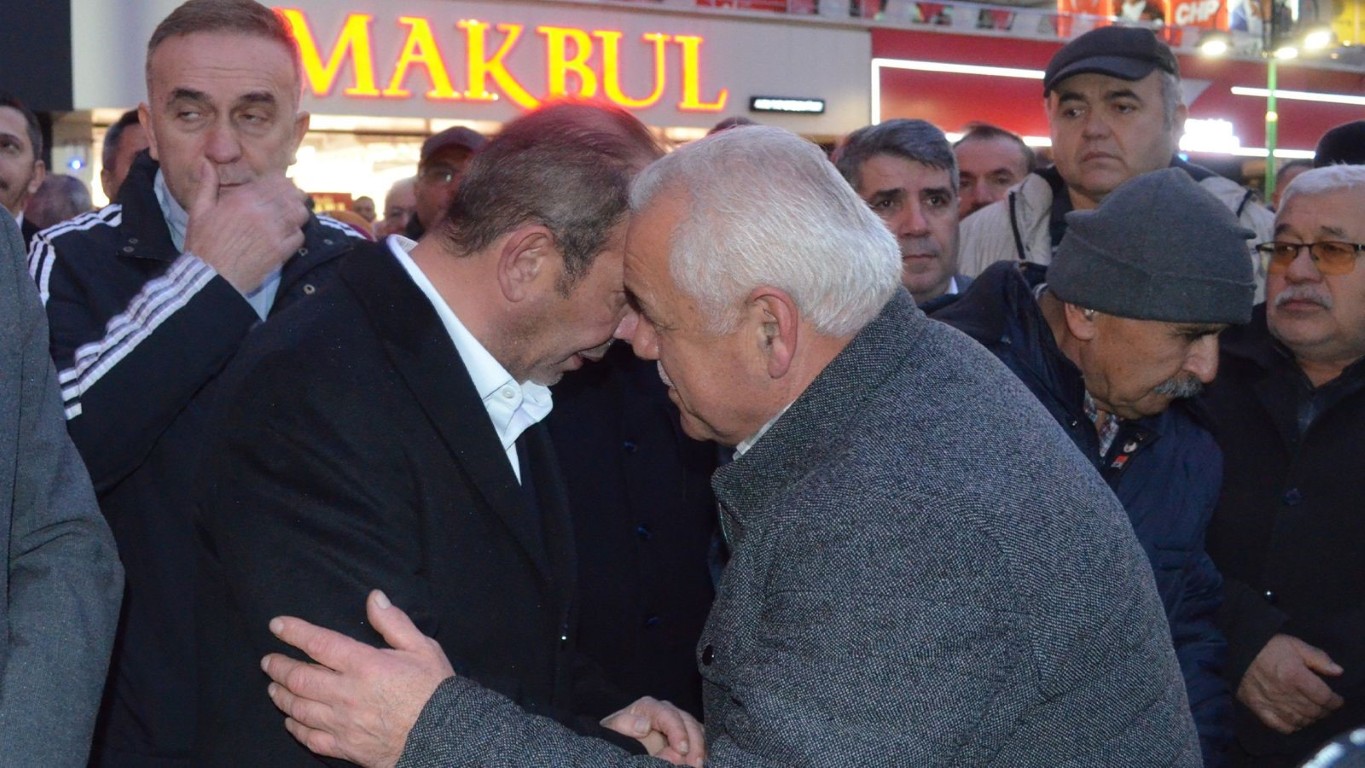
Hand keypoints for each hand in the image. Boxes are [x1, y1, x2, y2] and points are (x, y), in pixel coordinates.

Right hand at [184, 160, 308, 292]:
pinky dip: (296, 234)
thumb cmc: (202, 245)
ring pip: (300, 213)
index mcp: (242, 199)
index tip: (280, 188)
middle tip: (289, 202)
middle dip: (293, 196)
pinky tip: (287, 236)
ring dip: (297, 213)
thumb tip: (206, 162)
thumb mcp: (199, 211)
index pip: (277, 180)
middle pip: (293, 195)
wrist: (210, 278)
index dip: (282, 183)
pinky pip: (299, 236)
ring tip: (290, 217)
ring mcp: (273, 232)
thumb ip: (206, 184)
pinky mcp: (280, 251)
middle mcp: (261, 212)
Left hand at [262, 590, 453, 767]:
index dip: (295, 632)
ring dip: (281, 695)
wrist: (445, 737)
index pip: (319, 644)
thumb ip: (394, 622)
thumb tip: (374, 597)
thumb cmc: (435, 690)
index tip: (277, 625)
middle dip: (279, 667)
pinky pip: (310, 738)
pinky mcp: (345, 747)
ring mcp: (343, 723)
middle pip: (300, 678)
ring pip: (299, 708)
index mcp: (365, 665)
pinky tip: (290, 720)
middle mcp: (347, 694)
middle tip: (268, 660)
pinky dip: (295, 727)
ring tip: (273, 687)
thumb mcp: (422, 647)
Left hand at [601, 696, 705, 766]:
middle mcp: (666, 711)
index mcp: (648, 707)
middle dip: (694, 743)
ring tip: (698, 766)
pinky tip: (698, 763)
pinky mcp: (685, 736)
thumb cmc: (616, 736)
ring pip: (697, 731)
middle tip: (695, 764)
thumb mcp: (613, 730)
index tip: (682, 749)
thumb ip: (626, 726)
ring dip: (700, 749)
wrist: (618, 743)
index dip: (677, 731)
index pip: (668, 715)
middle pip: (688, 722)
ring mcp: (678, 722)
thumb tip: (645, 726)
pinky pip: (699, 740)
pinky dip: (701, 752)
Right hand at [1237, 633, 1343, 733]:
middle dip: (1324, 711)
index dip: (1335, 701)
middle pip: (1313, 710)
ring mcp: (1270, 702)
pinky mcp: (1258, 708)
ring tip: (1313, 714)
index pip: (1323, 697)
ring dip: (1310, 719)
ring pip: (1299, 720)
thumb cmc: (1268, 646)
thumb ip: (1318, 658)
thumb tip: (1338, 672)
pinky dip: (1292, 727)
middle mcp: (1284, 693)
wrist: (1239, 649)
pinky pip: (1279, 725)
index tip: (1337, 700)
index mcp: (1295, 676)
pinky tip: (1296, 721)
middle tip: (1326, 707)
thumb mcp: (1295, 645)